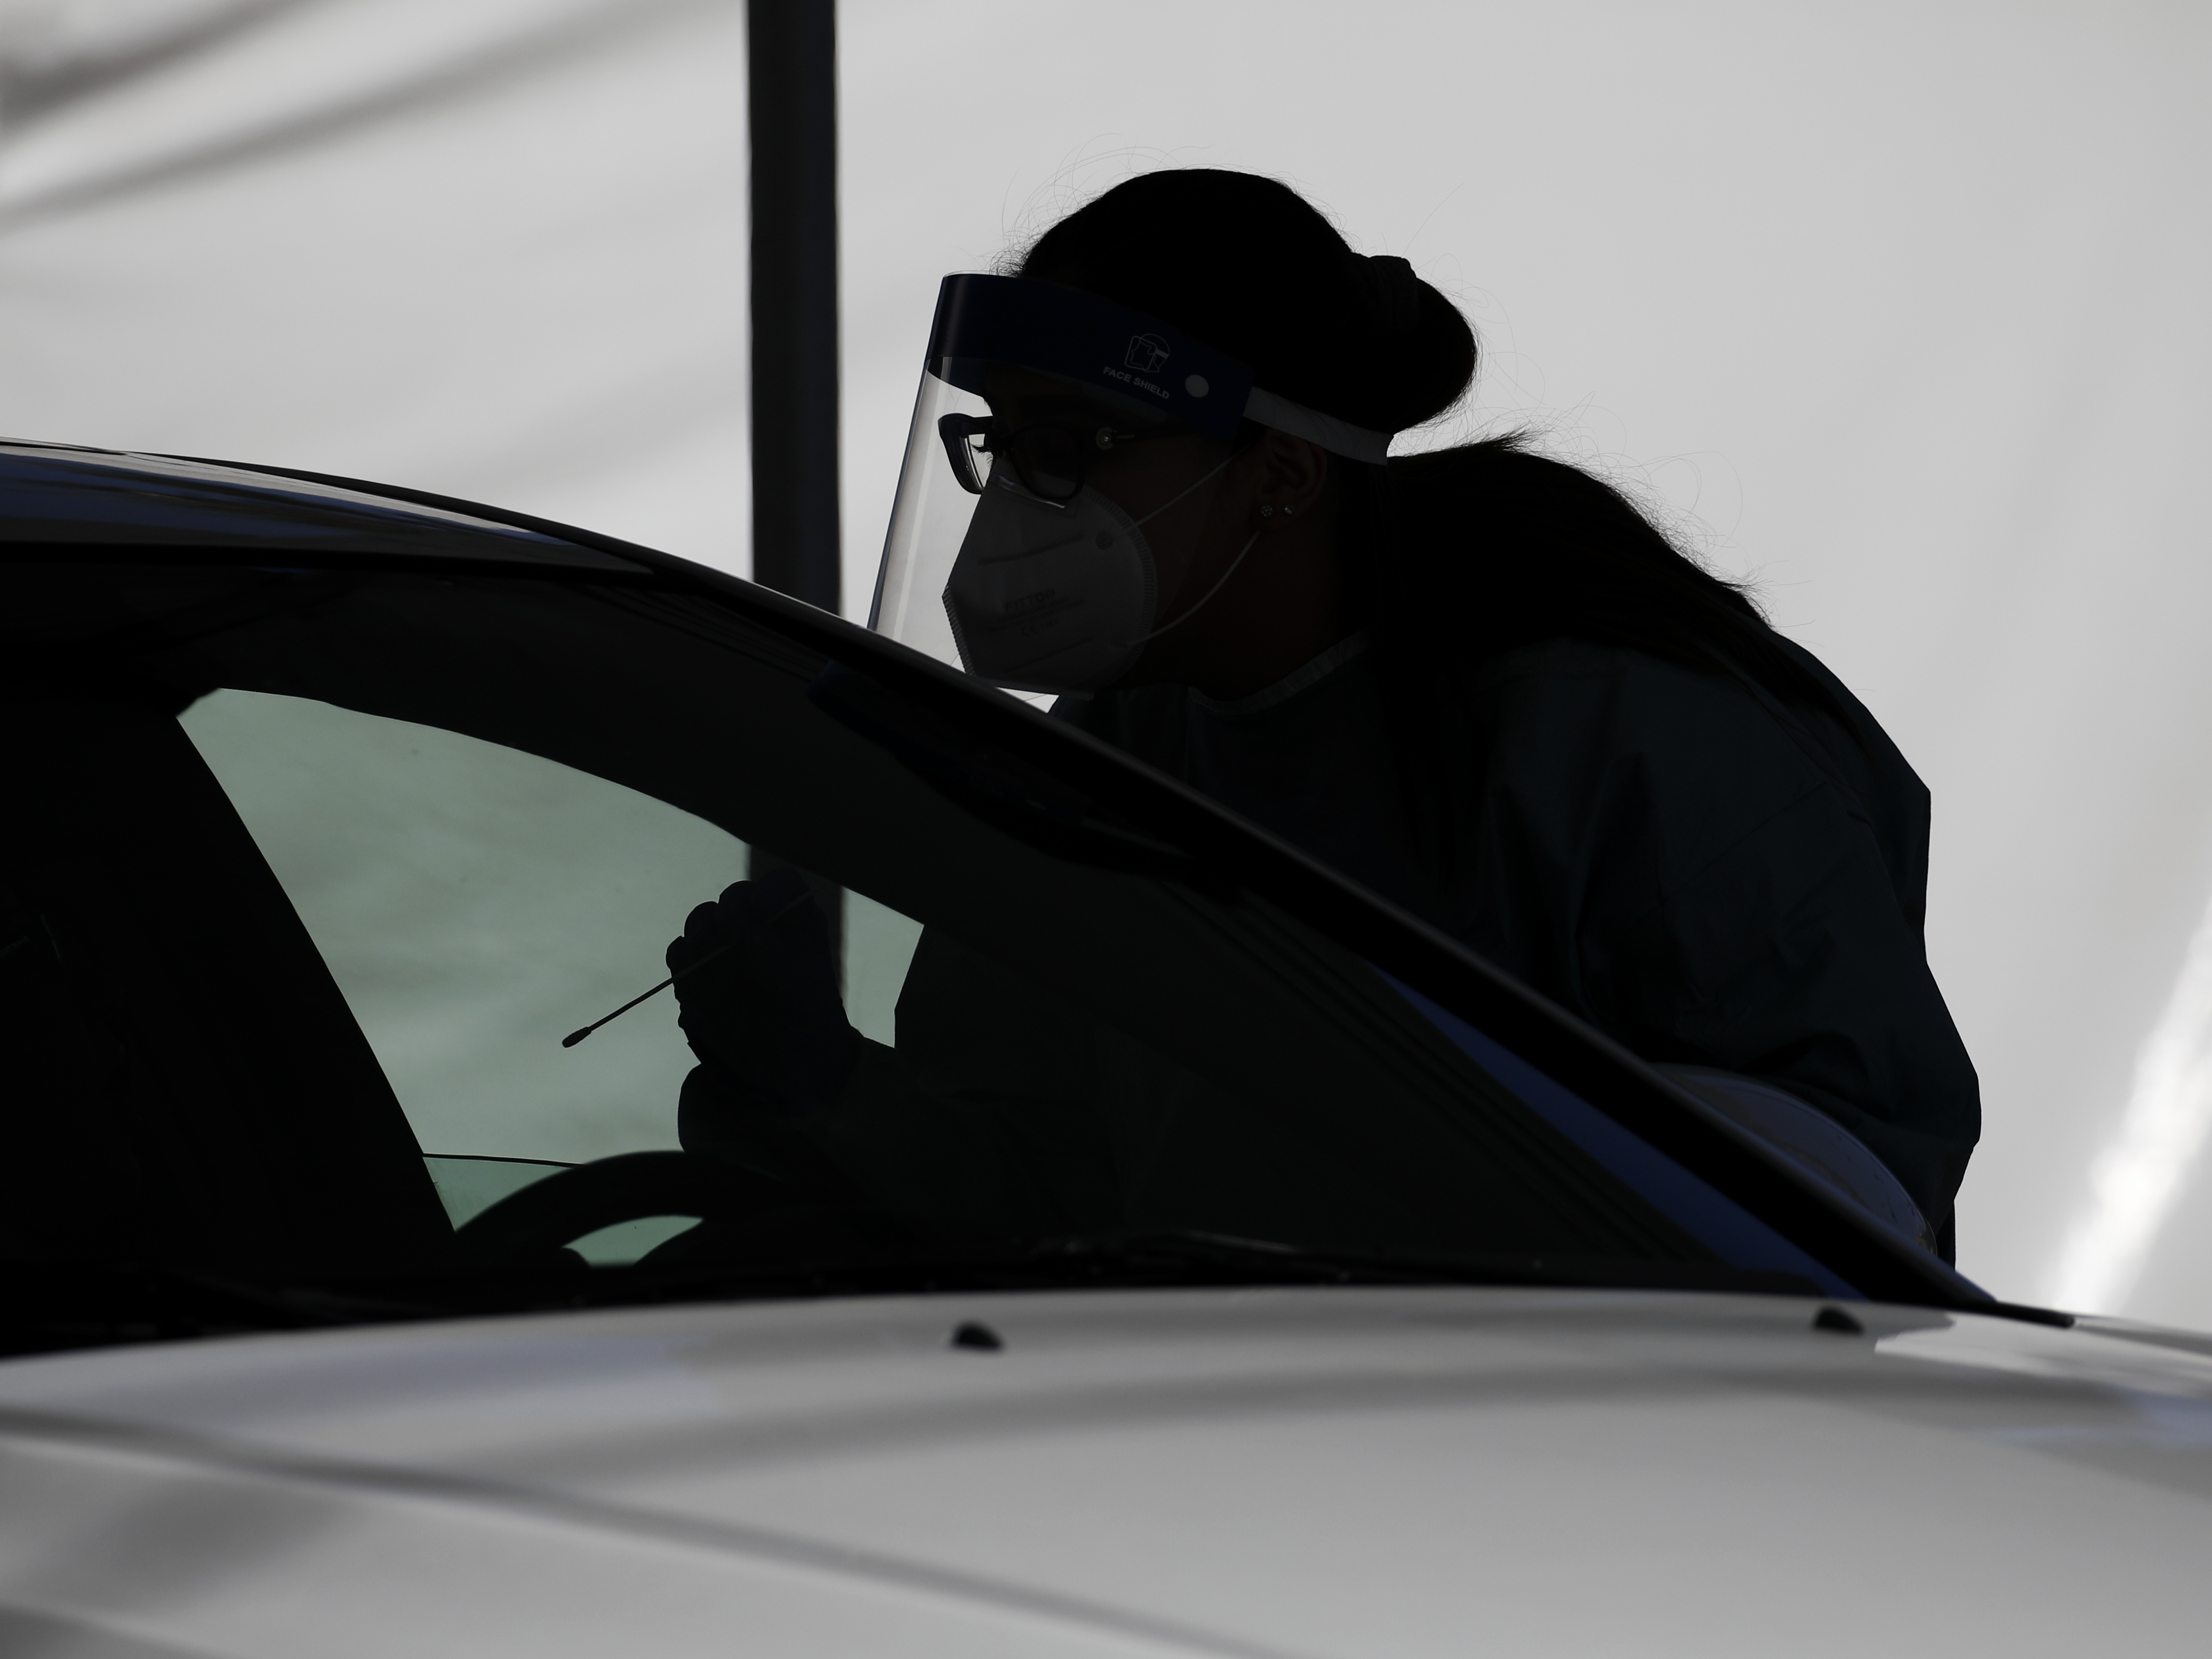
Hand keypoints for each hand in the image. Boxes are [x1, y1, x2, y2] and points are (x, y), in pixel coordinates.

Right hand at [667, 869, 853, 1121]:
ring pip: (701, 920)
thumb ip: (772, 952)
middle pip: (734, 898)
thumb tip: (745, 932)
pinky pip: (679, 952)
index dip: (769, 892)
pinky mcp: (699, 976)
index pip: (779, 886)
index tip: (763, 912)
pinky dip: (683, 958)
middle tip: (735, 938)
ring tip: (714, 955)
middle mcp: (759, 931)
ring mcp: (727, 952)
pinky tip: (698, 977)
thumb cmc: (808, 1022)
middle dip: (732, 912)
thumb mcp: (801, 986)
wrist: (790, 1068)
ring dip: (703, 931)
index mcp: (794, 925)